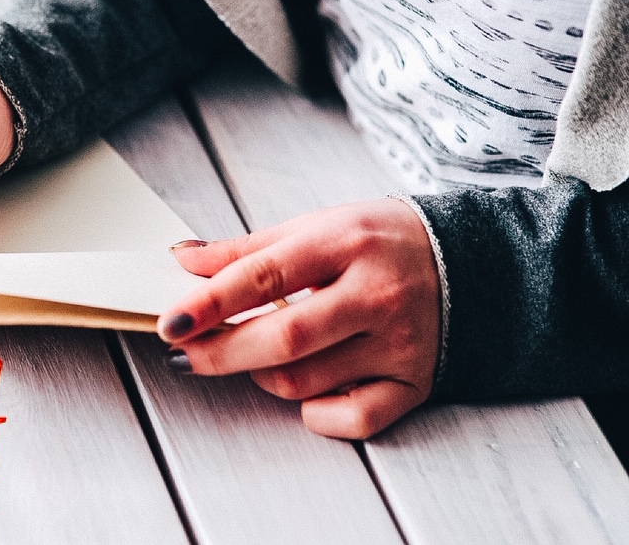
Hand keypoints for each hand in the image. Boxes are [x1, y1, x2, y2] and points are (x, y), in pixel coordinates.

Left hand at [158, 199, 439, 438]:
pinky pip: (353, 419)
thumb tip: (183, 260)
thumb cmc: (379, 241)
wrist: (474, 261)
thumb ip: (246, 248)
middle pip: (284, 339)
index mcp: (345, 243)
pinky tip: (303, 390)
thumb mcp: (315, 226)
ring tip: (252, 356)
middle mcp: (376, 294)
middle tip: (184, 354)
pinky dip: (315, 413)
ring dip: (260, 376)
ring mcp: (399, 343)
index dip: (209, 303)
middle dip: (221, 353)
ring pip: (306, 381)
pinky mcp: (415, 383)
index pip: (263, 276)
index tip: (171, 322)